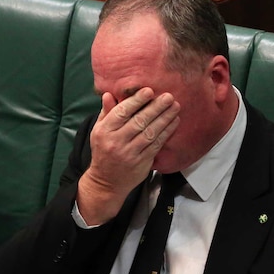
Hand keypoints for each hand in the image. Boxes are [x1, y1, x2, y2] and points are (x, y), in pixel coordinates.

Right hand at [77, 88, 179, 224]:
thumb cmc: (104, 151)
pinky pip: (157, 144)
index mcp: (104, 131)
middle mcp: (116, 142)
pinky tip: (174, 122)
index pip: (122, 112)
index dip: (136, 101)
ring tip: (175, 107)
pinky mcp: (142, 162)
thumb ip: (106, 113)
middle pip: (139, 121)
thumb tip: (109, 94)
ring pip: (150, 132)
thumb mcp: (98, 131)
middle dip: (156, 107)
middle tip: (169, 96)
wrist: (106, 182)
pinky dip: (167, 132)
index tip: (149, 91)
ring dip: (165, 118)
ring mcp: (130, 153)